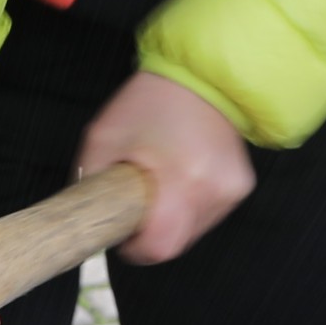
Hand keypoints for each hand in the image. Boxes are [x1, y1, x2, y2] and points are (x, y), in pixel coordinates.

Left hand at [81, 71, 253, 263]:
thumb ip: (89, 181)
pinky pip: (209, 213)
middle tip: (140, 201)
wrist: (202, 76)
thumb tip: (84, 218)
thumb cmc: (149, 103)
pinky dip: (191, 204)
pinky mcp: (241, 188)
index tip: (124, 231)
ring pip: (193, 231)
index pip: (159, 247)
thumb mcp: (103, 138)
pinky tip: (185, 175)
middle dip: (153, 231)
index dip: (136, 248)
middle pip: (176, 242)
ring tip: (164, 181)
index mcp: (181, 180)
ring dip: (173, 218)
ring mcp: (231, 191)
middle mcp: (213, 191)